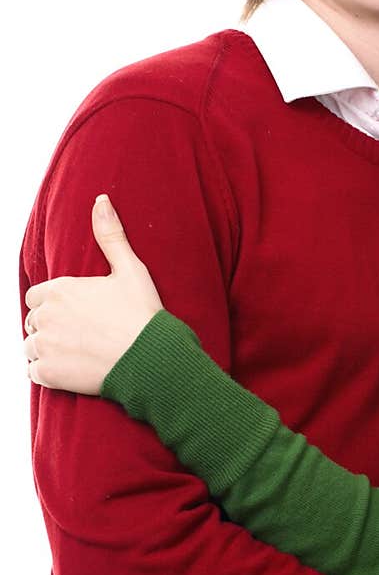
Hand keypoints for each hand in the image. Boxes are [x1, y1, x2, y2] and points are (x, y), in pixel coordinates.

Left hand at [24, 195, 161, 393]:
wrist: (151, 359)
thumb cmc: (142, 315)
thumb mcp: (131, 269)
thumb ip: (110, 235)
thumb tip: (101, 200)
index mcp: (59, 289)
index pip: (37, 297)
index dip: (54, 305)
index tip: (76, 315)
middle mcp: (45, 316)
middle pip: (33, 322)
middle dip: (50, 328)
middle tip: (81, 336)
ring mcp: (44, 346)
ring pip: (31, 347)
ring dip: (47, 351)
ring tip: (77, 354)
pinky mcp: (48, 374)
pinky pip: (34, 372)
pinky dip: (48, 373)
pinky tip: (72, 370)